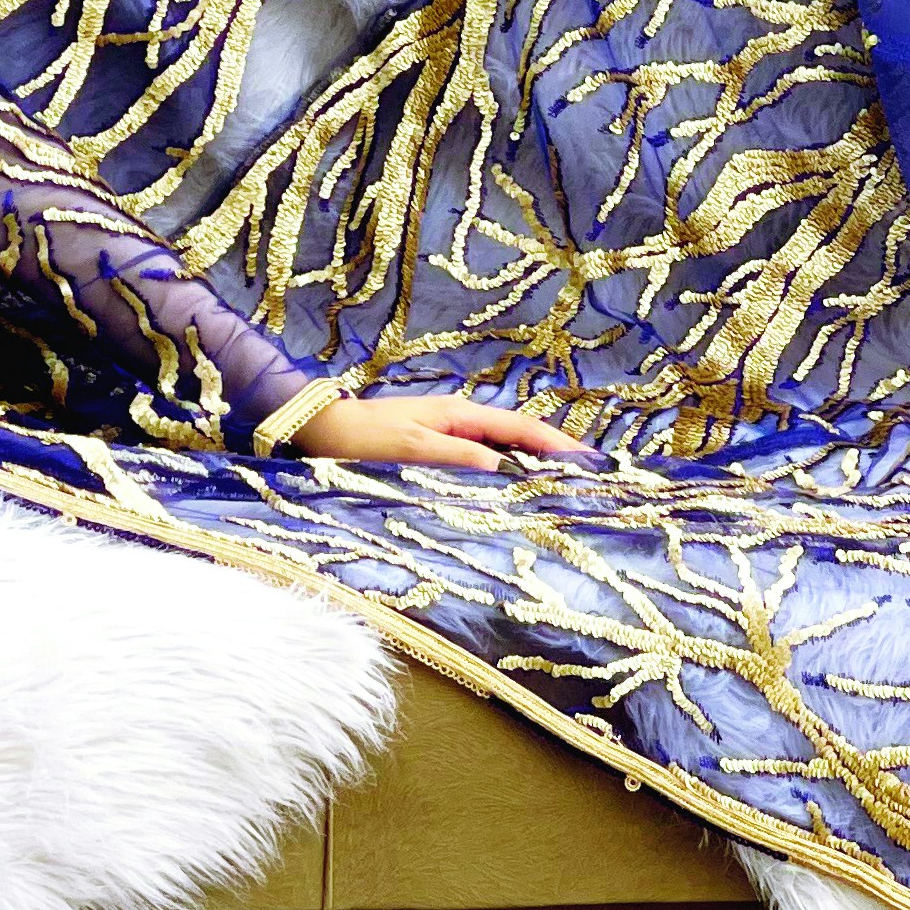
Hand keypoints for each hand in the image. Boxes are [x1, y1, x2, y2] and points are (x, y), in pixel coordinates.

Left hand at [286, 392, 604, 472]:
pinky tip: (513, 494)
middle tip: (587, 480)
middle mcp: (460, 423)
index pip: (520, 428)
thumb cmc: (362, 438)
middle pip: (518, 438)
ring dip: (530, 467)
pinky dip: (503, 475)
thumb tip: (503, 470)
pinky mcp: (436, 452)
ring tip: (562, 490)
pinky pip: (480, 463)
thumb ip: (458, 458)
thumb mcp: (411, 449)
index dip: (556, 445)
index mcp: (460, 415)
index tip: (588, 462)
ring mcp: (449, 437)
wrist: (320, 431)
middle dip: (552, 456)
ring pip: (501, 452)